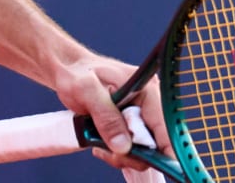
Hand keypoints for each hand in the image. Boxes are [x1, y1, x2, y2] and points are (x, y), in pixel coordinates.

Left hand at [50, 54, 169, 173]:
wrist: (68, 72)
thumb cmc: (76, 73)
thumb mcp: (86, 91)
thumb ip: (105, 117)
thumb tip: (123, 147)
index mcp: (147, 90)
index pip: (166, 126)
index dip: (165, 150)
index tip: (151, 163)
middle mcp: (150, 104)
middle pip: (157, 143)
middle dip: (134, 154)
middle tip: (110, 152)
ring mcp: (143, 115)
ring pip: (146, 150)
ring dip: (123, 155)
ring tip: (99, 145)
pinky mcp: (132, 125)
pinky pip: (134, 148)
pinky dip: (119, 153)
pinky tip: (101, 145)